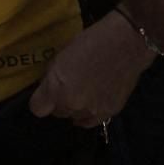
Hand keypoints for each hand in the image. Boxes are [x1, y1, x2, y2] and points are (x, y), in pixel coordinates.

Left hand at [30, 10, 155, 126]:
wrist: (125, 44)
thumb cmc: (89, 43)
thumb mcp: (60, 57)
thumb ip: (50, 79)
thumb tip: (47, 92)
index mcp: (56, 89)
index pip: (38, 109)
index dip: (41, 100)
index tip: (46, 94)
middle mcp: (72, 104)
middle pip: (57, 113)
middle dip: (59, 102)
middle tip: (68, 87)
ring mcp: (91, 111)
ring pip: (74, 117)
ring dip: (76, 108)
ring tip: (84, 91)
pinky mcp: (109, 113)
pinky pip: (91, 121)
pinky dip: (89, 114)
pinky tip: (92, 102)